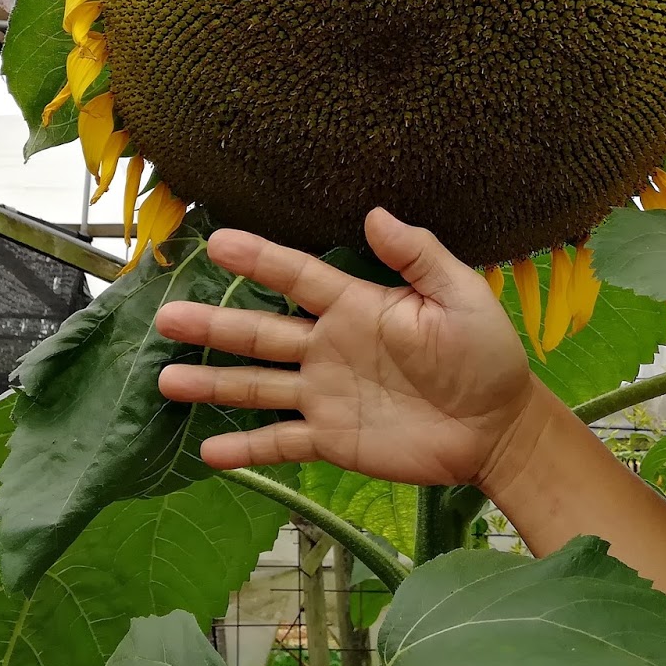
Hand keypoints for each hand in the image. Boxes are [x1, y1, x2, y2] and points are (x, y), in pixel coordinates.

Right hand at [155, 207, 542, 487]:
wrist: (499, 426)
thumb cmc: (485, 352)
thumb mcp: (459, 296)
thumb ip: (419, 255)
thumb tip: (376, 213)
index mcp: (356, 306)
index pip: (298, 277)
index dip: (259, 259)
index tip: (217, 240)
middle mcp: (328, 347)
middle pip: (260, 332)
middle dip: (214, 324)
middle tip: (166, 317)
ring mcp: (325, 394)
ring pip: (258, 387)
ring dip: (213, 384)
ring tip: (167, 380)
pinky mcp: (332, 438)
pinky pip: (281, 443)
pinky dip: (246, 448)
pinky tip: (207, 451)